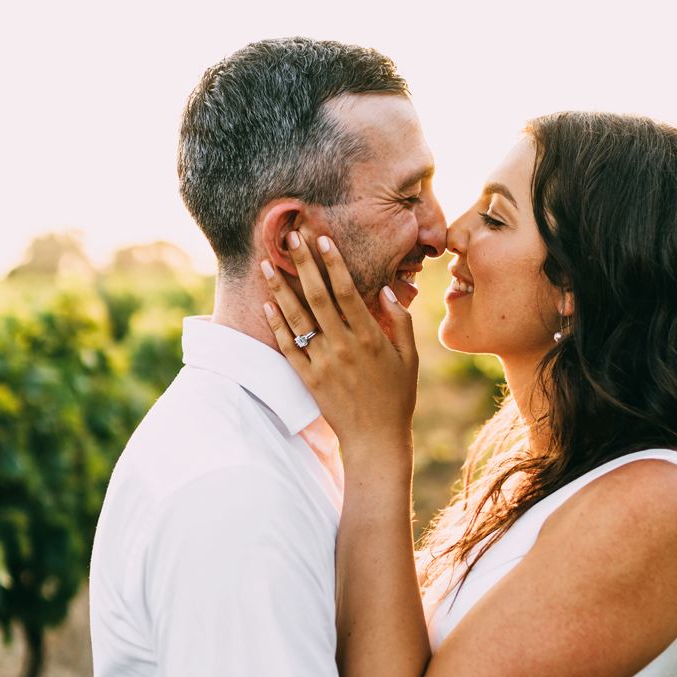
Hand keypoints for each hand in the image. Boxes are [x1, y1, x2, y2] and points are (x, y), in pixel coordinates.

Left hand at [260, 233, 418, 453]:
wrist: (375, 439)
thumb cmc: (397, 397)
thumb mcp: (410, 358)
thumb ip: (400, 321)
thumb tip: (385, 289)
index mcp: (370, 337)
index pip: (347, 291)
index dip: (333, 263)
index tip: (322, 239)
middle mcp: (343, 346)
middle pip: (317, 296)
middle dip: (303, 264)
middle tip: (291, 237)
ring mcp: (323, 362)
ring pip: (298, 317)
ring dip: (280, 288)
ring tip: (267, 263)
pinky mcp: (308, 378)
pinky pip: (288, 346)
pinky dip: (276, 324)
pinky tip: (266, 303)